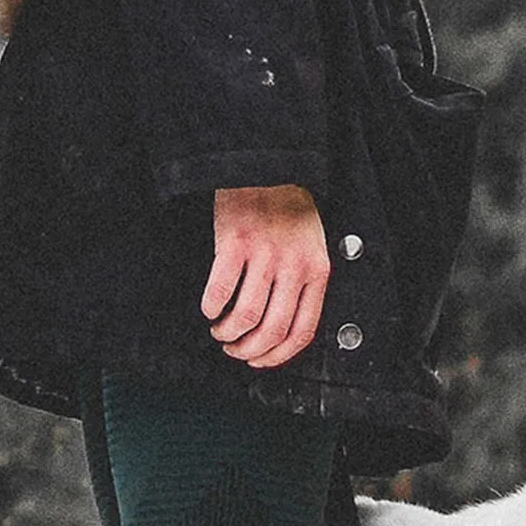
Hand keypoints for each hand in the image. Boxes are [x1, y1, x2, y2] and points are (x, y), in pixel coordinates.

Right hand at [202, 185, 329, 369]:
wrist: (267, 164)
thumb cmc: (287, 207)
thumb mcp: (311, 248)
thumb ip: (302, 284)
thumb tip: (280, 330)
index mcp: (315, 271)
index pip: (301, 332)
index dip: (278, 356)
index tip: (261, 360)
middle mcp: (292, 265)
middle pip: (272, 330)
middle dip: (249, 351)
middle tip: (234, 349)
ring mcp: (264, 254)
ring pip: (246, 315)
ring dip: (228, 332)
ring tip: (220, 329)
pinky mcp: (235, 241)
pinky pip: (220, 289)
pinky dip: (211, 307)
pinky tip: (209, 308)